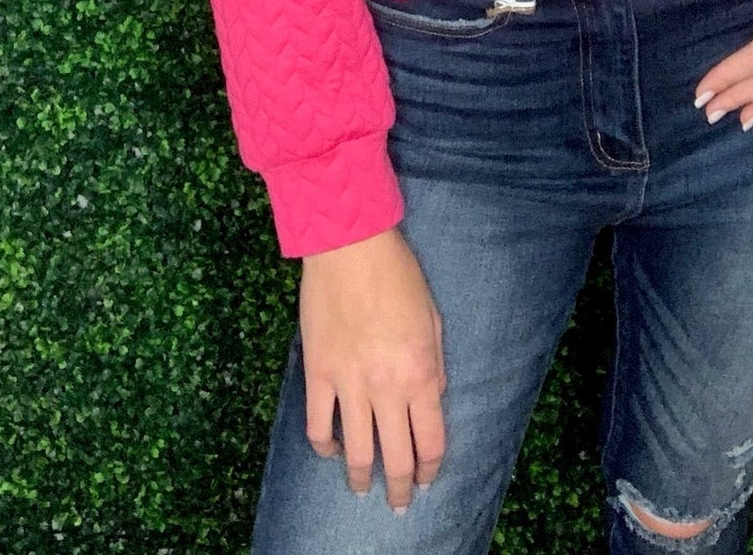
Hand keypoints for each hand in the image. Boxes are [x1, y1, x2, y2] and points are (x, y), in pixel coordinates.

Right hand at [299, 225, 446, 513]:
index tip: (426, 480)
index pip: (431, 441)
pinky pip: (318, 425)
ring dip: (361, 478)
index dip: (430, 469)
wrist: (351, 247)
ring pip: (356, 451)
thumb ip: (435, 365)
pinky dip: (324, 446)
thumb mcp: (433, 319)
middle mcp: (387, 387)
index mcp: (421, 373)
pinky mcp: (318, 373)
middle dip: (399, 488)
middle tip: (397, 505)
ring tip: (362, 489)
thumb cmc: (399, 276)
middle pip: (396, 457)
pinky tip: (331, 451)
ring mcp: (349, 383)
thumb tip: (432, 399)